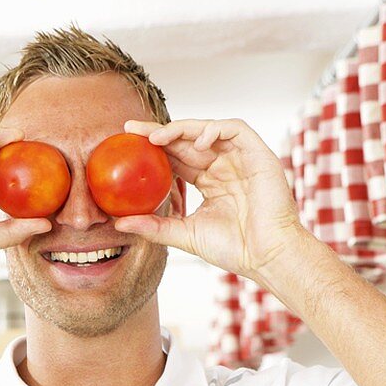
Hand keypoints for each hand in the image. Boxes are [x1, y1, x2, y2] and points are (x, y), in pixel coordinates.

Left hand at [117, 118, 307, 279]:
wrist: (267, 256)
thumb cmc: (234, 249)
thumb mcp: (184, 234)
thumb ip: (154, 226)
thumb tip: (118, 223)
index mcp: (210, 181)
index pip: (177, 157)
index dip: (153, 147)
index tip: (126, 141)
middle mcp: (224, 166)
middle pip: (187, 140)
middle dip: (159, 132)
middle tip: (131, 129)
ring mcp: (241, 159)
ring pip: (208, 129)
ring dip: (181, 128)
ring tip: (157, 138)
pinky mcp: (259, 154)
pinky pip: (236, 129)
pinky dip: (215, 129)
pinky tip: (197, 141)